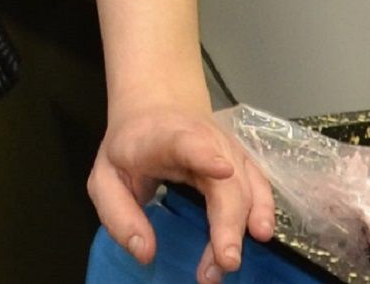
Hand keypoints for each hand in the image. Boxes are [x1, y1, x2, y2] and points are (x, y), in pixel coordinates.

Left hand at [88, 102, 274, 282]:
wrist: (157, 108)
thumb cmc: (130, 147)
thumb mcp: (106, 178)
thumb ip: (120, 215)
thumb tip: (145, 253)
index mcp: (162, 139)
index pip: (185, 142)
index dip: (205, 155)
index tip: (222, 169)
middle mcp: (203, 140)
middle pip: (224, 180)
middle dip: (227, 221)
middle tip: (224, 262)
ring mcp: (228, 149)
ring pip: (245, 187)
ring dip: (243, 225)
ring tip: (231, 260)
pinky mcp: (243, 161)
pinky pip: (259, 186)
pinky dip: (263, 211)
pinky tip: (260, 233)